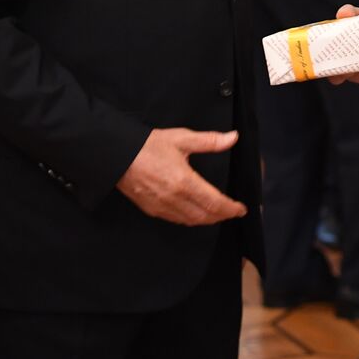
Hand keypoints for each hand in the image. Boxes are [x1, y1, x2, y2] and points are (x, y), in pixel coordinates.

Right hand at [116, 128, 246, 225]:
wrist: (117, 155)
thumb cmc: (148, 146)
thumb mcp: (181, 139)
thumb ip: (210, 141)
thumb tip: (232, 137)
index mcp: (184, 181)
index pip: (214, 203)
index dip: (231, 208)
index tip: (241, 209)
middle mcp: (174, 198)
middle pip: (205, 216)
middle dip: (222, 216)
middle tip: (233, 212)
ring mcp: (161, 206)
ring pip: (191, 221)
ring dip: (207, 220)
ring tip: (218, 213)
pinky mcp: (151, 209)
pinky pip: (176, 219)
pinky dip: (191, 219)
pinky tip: (195, 213)